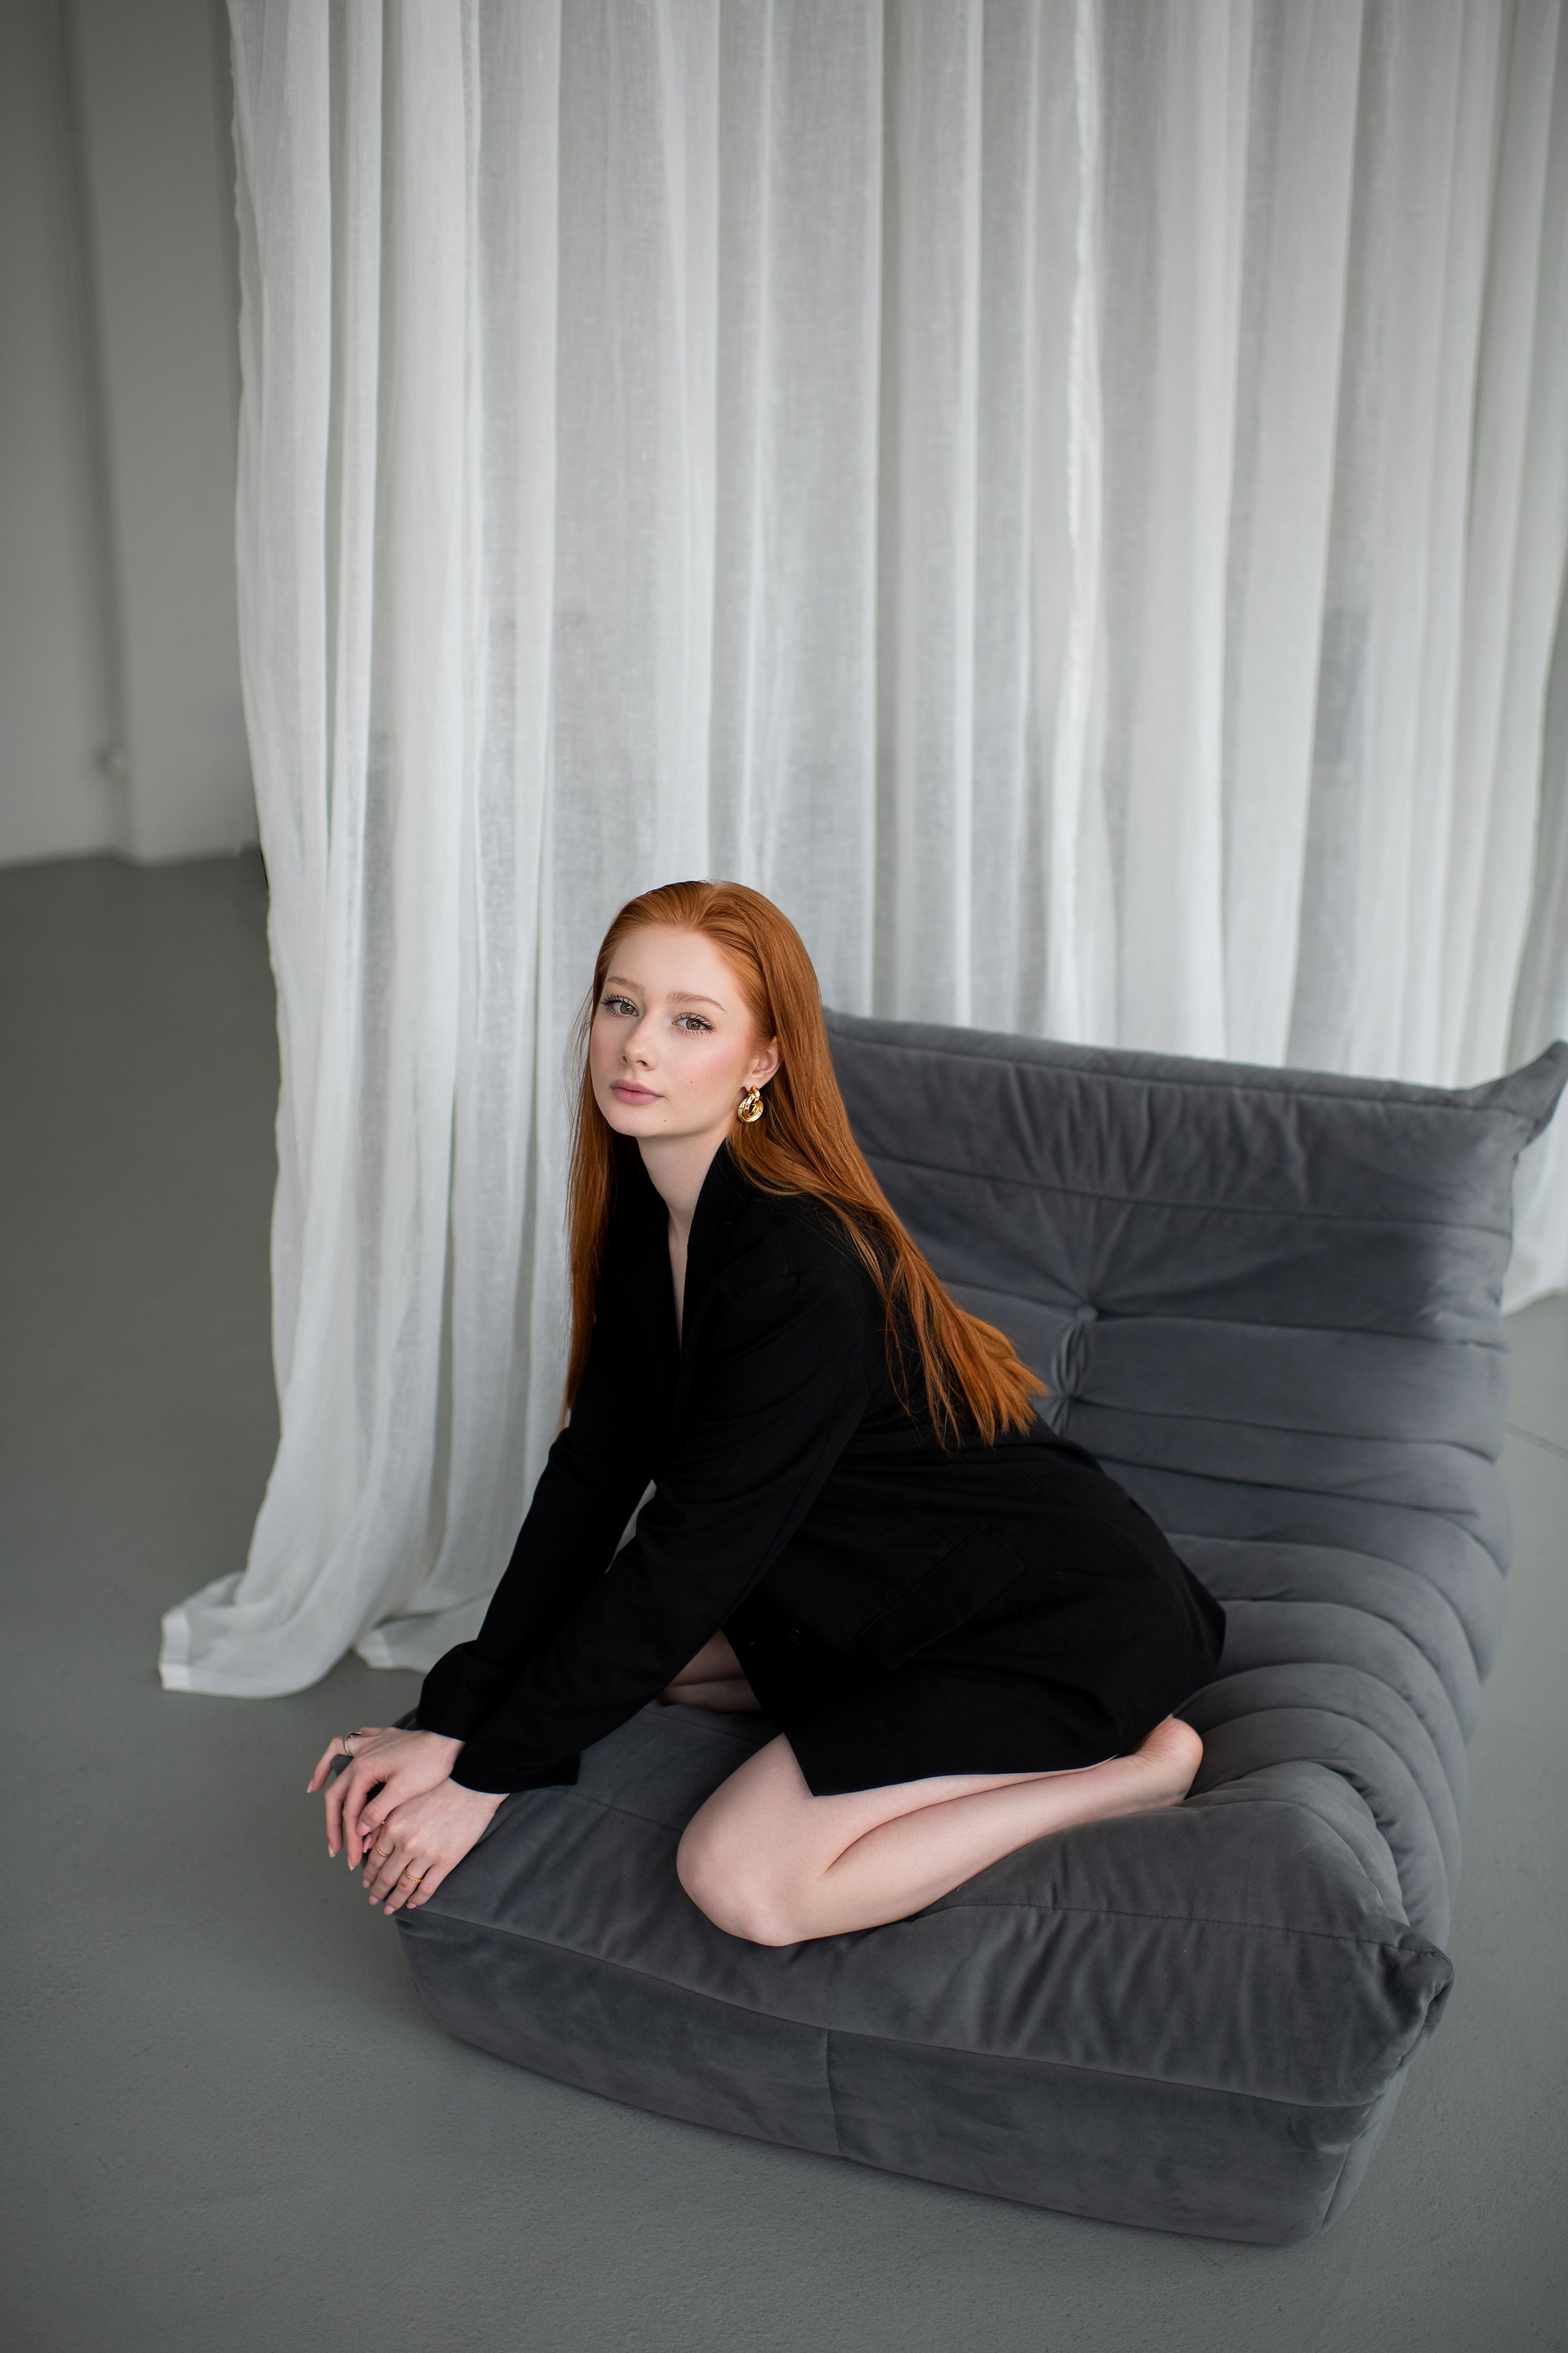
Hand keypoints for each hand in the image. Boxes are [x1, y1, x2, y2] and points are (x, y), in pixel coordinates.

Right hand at [308, 1725, 462, 1867]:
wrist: (450, 1739)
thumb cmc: (431, 1763)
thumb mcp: (403, 1790)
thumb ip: (377, 1810)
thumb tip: (358, 1830)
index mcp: (364, 1769)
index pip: (351, 1811)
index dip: (350, 1838)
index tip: (353, 1859)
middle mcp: (361, 1755)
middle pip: (337, 1793)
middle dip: (334, 1824)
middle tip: (335, 1849)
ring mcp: (369, 1745)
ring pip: (337, 1760)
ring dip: (324, 1775)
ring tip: (313, 1791)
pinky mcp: (381, 1739)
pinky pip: (352, 1742)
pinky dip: (340, 1751)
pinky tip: (340, 1759)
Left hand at [360, 1780, 506, 1914]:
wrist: (471, 1785)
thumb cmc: (438, 1787)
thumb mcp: (405, 1799)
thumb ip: (385, 1821)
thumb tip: (370, 1843)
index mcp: (393, 1827)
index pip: (375, 1859)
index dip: (369, 1875)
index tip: (366, 1883)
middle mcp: (406, 1843)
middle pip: (386, 1876)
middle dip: (377, 1891)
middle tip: (373, 1899)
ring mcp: (426, 1854)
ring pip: (404, 1886)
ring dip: (395, 1900)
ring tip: (389, 1907)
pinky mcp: (446, 1861)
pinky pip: (427, 1888)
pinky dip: (418, 1899)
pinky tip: (413, 1903)